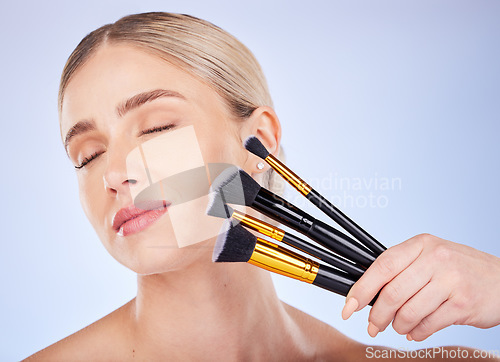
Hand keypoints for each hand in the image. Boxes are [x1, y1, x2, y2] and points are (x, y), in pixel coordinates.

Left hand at [341, 233, 499, 340]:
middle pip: (392, 292)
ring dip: (398, 326)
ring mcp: (451, 280)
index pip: (382, 266)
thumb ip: (403, 269)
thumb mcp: (431, 257)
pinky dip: (417, 332)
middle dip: (377, 315)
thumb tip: (368, 292)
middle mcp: (436, 258)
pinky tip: (416, 331)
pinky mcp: (463, 303)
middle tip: (373, 326)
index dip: (361, 288)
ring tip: (399, 327)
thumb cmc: (460, 269)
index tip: (348, 306)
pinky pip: (428, 324)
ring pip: (408, 312)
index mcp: (421, 244)